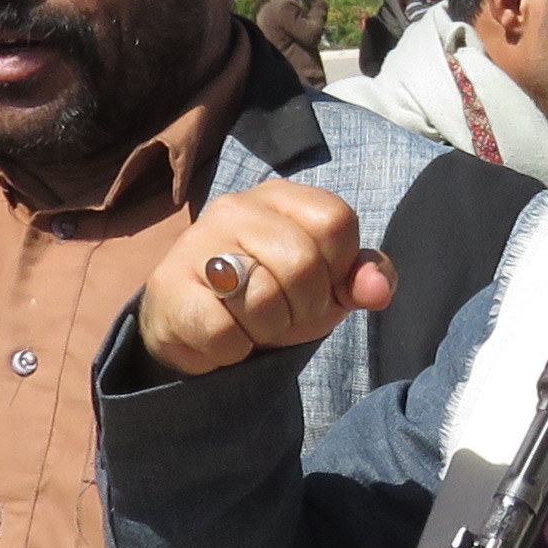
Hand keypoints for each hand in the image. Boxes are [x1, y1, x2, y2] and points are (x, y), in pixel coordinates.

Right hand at [136, 184, 394, 377]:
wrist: (192, 324)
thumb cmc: (269, 295)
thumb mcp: (326, 284)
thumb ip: (361, 277)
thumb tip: (378, 291)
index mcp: (281, 197)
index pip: (336, 221)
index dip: (339, 268)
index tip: (319, 285)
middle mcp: (236, 208)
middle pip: (302, 263)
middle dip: (304, 308)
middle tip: (283, 313)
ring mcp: (197, 244)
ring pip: (264, 300)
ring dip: (268, 331)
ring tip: (250, 323)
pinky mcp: (169, 287)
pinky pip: (224, 332)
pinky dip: (233, 350)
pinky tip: (223, 336)